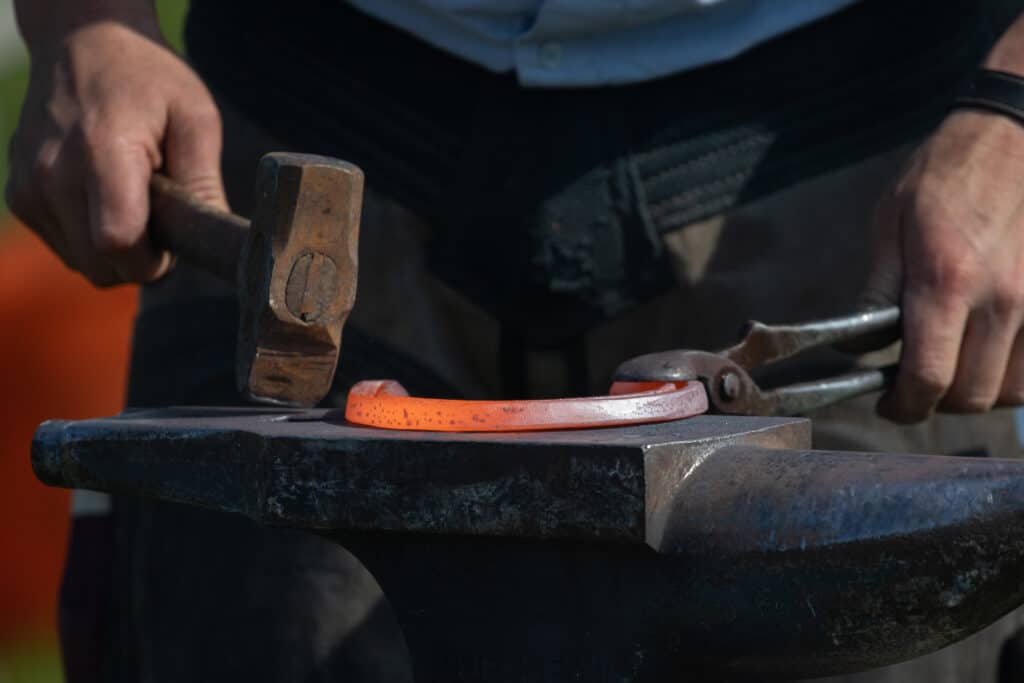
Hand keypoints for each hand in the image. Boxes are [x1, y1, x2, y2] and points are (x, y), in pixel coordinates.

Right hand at [5, 11, 226, 284]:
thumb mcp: (194, 118)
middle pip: (102, 265)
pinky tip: (105, 199)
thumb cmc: (148, 80)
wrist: (81, 45)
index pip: (118, 243)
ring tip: (133, 201)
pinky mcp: (18, 196)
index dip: (154, 260)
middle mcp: (53, 174)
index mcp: (101, 151)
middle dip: (141, 260)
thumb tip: (215, 238)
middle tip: (161, 219)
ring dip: (117, 251)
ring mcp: (29, 187)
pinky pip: (65, 248)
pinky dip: (91, 239)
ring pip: (84, 264)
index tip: (173, 239)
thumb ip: (203, 182)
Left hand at [864, 109, 1023, 422]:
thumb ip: (878, 292)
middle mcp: (1003, 300)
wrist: (1016, 130)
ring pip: (1015, 390)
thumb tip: (858, 346)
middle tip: (918, 385)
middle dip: (937, 401)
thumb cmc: (947, 173)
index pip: (929, 378)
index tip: (891, 404)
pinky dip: (1017, 373)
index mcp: (947, 282)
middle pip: (973, 395)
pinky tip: (994, 351)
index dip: (905, 406)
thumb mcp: (891, 225)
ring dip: (981, 391)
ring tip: (957, 367)